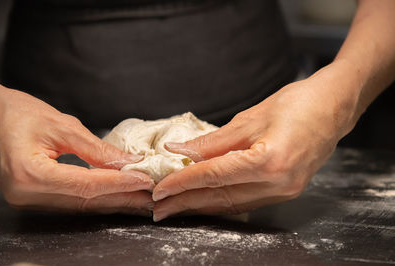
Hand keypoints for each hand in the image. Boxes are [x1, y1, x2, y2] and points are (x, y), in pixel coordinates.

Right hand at [0, 85, 154, 215]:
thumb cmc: (20, 114)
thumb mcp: (61, 125)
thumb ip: (96, 148)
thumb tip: (128, 161)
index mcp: (29, 174)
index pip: (85, 184)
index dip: (118, 183)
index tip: (144, 179)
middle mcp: (27, 194)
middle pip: (86, 201)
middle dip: (122, 198)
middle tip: (151, 195)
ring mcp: (29, 199)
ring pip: (81, 205)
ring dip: (113, 201)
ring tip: (140, 198)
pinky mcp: (35, 197)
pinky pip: (72, 202)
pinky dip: (98, 198)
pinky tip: (117, 196)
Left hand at [152, 62, 357, 220]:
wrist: (334, 106)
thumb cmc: (297, 103)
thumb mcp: (251, 118)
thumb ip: (214, 140)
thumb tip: (181, 151)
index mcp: (270, 161)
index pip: (215, 175)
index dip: (183, 181)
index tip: (160, 187)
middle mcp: (279, 183)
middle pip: (221, 197)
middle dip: (187, 202)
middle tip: (159, 207)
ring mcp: (285, 191)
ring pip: (233, 204)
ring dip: (202, 205)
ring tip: (176, 207)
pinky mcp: (286, 191)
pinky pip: (246, 201)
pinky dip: (222, 201)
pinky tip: (205, 201)